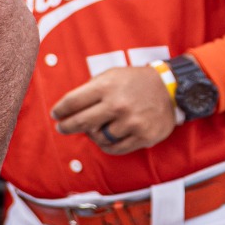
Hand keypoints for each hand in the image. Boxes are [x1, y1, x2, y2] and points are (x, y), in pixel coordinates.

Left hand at [50, 64, 176, 155]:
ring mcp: (131, 122)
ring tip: (91, 130)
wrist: (169, 88)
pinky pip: (115, 148)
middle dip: (67, 126)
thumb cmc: (135, 81)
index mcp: (106, 86)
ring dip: (92, 135)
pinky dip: (106, 145)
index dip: (60, 110)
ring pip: (99, 137)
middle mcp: (117, 105)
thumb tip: (68, 107)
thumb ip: (90, 89)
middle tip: (61, 128)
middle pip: (81, 122)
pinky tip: (103, 139)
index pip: (73, 102)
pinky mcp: (143, 137)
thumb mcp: (111, 75)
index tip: (55, 114)